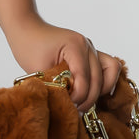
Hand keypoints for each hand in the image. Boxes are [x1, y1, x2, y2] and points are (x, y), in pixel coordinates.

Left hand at [4, 17, 122, 114]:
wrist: (27, 29)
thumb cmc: (29, 47)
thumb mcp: (39, 69)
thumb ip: (56, 85)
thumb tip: (70, 104)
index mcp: (75, 46)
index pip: (84, 77)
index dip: (79, 96)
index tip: (69, 106)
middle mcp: (87, 45)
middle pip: (99, 78)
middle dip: (89, 98)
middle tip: (76, 109)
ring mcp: (91, 47)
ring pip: (111, 70)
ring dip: (101, 89)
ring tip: (85, 101)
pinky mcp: (90, 52)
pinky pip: (107, 67)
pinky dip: (104, 81)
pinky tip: (92, 93)